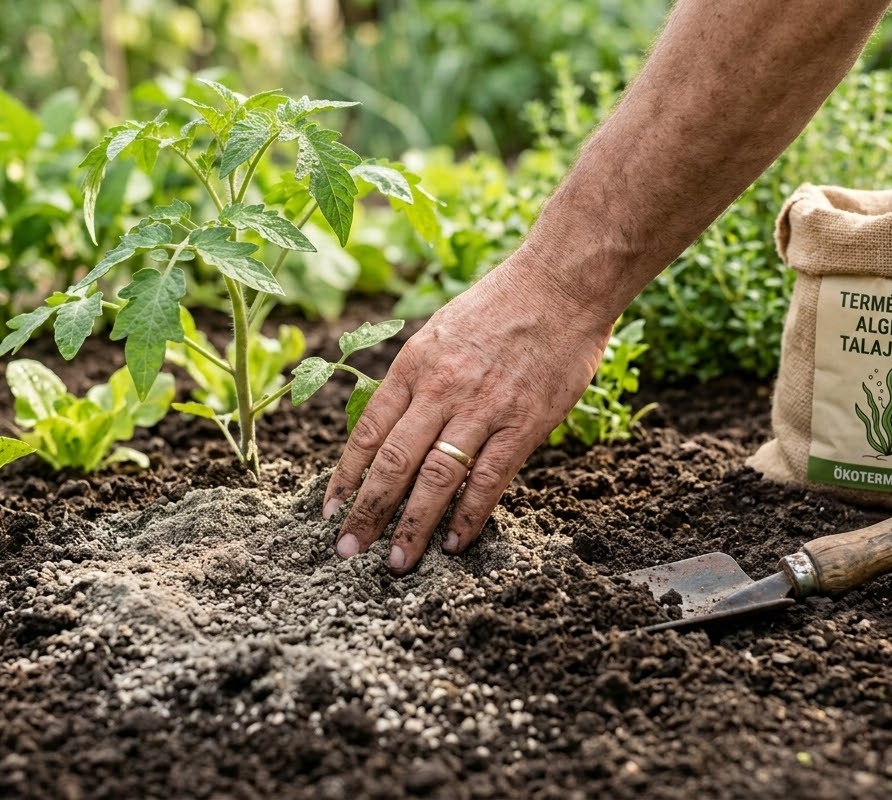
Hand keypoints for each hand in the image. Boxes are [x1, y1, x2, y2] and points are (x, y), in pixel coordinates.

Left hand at [322, 252, 613, 575]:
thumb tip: (396, 426)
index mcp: (414, 364)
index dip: (346, 475)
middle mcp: (440, 389)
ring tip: (396, 562)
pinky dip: (468, 516)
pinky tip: (454, 543)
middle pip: (392, 462)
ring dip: (411, 525)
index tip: (330, 509)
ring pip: (435, 478)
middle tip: (347, 550)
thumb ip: (419, 379)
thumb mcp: (442, 332)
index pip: (368, 431)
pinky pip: (488, 480)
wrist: (561, 284)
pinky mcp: (523, 423)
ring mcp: (482, 408)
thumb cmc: (502, 306)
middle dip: (366, 511)